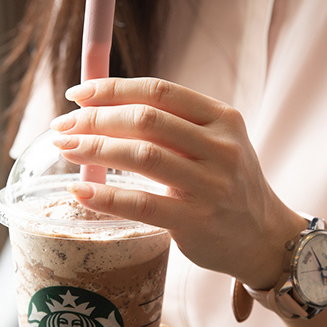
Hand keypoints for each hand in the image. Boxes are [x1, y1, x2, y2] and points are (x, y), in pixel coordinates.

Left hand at [51, 77, 304, 289]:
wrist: (264, 237)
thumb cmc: (228, 185)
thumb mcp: (216, 144)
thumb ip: (173, 126)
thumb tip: (102, 109)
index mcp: (222, 119)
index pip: (159, 91)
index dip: (112, 88)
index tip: (78, 94)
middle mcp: (221, 147)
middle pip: (146, 119)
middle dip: (95, 119)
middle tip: (62, 125)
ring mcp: (211, 185)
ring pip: (142, 156)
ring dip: (94, 149)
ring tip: (66, 148)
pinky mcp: (196, 221)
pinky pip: (141, 204)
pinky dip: (104, 195)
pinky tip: (79, 190)